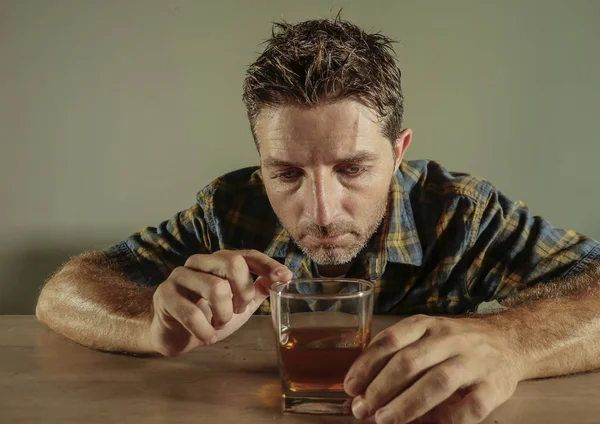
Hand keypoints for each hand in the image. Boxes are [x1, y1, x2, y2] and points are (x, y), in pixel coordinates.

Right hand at [149, 249, 291, 356]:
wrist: (174, 334)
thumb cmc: (208, 315)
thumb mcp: (238, 305)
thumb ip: (257, 291)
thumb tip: (281, 280)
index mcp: (219, 261)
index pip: (248, 255)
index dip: (268, 265)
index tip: (285, 277)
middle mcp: (200, 262)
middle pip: (232, 263)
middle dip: (243, 293)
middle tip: (238, 311)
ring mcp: (180, 276)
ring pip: (216, 288)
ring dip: (224, 315)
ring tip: (219, 324)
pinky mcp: (165, 295)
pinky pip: (192, 314)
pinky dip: (206, 331)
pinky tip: (206, 336)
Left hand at [344, 314, 523, 423]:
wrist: (511, 341)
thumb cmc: (457, 342)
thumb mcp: (427, 334)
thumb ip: (399, 351)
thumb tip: (362, 385)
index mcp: (427, 324)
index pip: (390, 340)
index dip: (366, 364)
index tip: (350, 386)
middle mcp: (449, 338)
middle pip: (409, 362)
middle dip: (380, 388)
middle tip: (362, 409)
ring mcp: (474, 361)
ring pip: (437, 382)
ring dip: (406, 404)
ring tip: (383, 420)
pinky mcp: (495, 386)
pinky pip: (468, 407)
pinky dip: (445, 418)